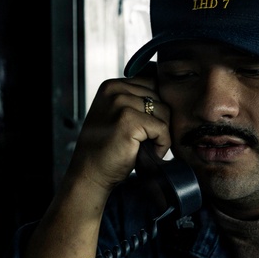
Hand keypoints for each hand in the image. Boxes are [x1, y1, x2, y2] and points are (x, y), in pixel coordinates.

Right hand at [65, 75, 170, 193]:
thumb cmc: (106, 148)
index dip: (155, 108)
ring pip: (164, 112)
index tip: (144, 127)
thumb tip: (168, 96)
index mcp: (111, 86)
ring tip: (145, 146)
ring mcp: (120, 104)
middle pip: (160, 97)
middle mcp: (114, 90)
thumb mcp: (115, 114)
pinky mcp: (128, 121)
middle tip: (145, 140)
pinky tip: (146, 152)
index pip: (152, 84)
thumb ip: (134, 101)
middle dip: (160, 121)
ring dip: (161, 133)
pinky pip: (162, 128)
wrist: (90, 173)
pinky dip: (161, 144)